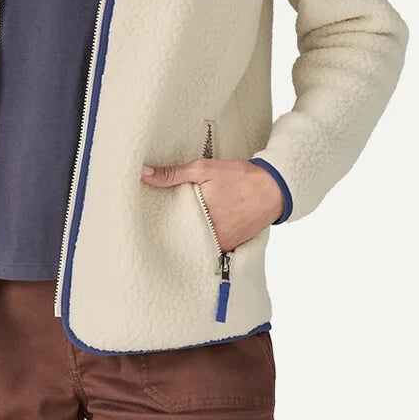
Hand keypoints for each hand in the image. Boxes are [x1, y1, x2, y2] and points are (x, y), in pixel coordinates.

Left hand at [139, 155, 282, 249]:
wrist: (274, 187)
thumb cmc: (240, 177)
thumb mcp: (204, 170)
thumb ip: (173, 174)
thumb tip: (143, 174)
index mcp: (202, 218)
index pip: (171, 229)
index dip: (159, 227)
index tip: (147, 224)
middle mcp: (212, 235)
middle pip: (184, 241)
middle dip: (172, 236)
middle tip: (156, 233)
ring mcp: (223, 243)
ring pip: (197, 247)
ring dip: (188, 242)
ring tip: (172, 237)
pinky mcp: (232, 245)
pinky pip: (212, 250)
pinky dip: (204, 245)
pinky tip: (195, 238)